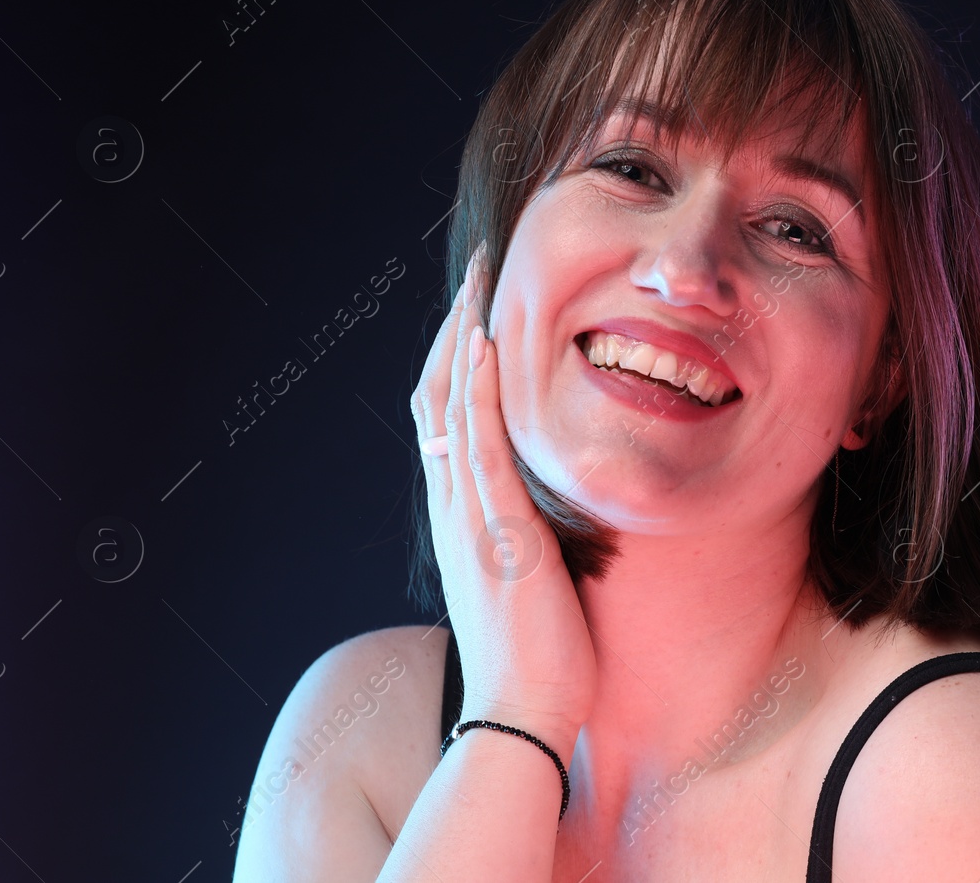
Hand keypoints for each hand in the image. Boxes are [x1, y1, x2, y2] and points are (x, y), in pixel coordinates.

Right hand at [410, 244, 596, 755]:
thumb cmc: (537, 651)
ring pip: (451, 405)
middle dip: (456, 325)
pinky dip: (477, 393)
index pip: (449, 413)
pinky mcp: (498, 531)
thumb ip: (522, 530)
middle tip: (475, 267)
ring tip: (477, 280)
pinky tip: (485, 348)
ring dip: (463, 337)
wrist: (526, 711)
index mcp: (462, 513)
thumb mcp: (526, 573)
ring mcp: (470, 516)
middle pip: (439, 393)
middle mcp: (454, 506)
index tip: (478, 304)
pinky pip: (478, 448)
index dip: (459, 353)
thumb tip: (541, 502)